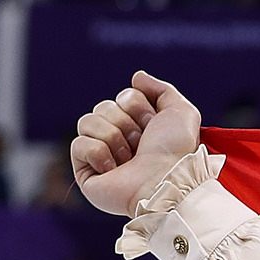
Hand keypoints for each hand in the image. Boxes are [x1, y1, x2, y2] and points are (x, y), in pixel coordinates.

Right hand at [69, 71, 201, 217]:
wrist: (167, 182)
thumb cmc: (177, 152)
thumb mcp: (181, 113)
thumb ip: (162, 89)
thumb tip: (137, 77)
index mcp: (139, 126)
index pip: (124, 97)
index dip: (139, 108)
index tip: (154, 126)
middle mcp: (119, 139)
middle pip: (103, 107)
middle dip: (125, 123)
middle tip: (142, 144)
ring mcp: (100, 156)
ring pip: (87, 121)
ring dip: (113, 137)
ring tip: (130, 159)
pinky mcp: (86, 173)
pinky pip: (78, 144)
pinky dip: (98, 153)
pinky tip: (114, 169)